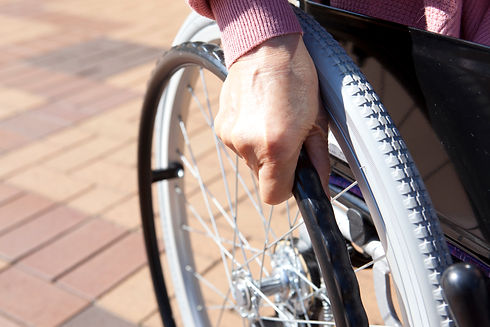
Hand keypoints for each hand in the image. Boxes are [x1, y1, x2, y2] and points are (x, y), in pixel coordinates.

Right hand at [214, 34, 329, 203]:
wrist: (265, 45)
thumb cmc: (296, 76)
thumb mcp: (318, 120)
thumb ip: (318, 161)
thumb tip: (320, 187)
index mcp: (276, 146)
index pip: (273, 197)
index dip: (286, 188)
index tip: (294, 175)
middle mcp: (248, 144)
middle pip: (262, 178)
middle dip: (277, 165)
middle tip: (288, 137)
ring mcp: (230, 136)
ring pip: (250, 162)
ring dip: (262, 150)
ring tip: (273, 120)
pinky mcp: (221, 126)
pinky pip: (239, 145)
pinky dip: (250, 137)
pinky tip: (259, 114)